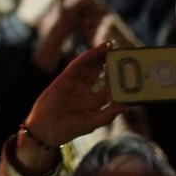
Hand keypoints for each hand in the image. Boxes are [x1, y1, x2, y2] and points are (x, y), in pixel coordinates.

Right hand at [18, 42, 119, 170]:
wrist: (46, 129)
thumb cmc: (69, 129)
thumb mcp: (91, 123)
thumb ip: (108, 115)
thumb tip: (125, 106)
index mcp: (93, 103)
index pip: (108, 88)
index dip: (117, 79)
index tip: (128, 71)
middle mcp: (85, 91)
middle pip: (99, 73)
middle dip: (108, 62)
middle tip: (119, 51)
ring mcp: (75, 84)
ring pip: (89, 66)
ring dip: (98, 55)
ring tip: (109, 45)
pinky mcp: (64, 78)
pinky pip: (77, 65)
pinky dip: (86, 57)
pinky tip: (95, 51)